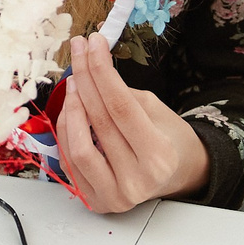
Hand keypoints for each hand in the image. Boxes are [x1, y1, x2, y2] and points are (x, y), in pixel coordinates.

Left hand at [52, 32, 209, 214]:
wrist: (176, 176)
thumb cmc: (168, 139)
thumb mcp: (157, 110)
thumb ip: (123, 95)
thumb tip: (89, 69)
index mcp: (160, 156)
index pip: (121, 106)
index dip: (102, 70)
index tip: (93, 42)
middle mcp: (137, 181)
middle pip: (99, 121)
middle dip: (85, 78)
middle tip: (79, 51)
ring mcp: (115, 196)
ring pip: (79, 145)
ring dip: (71, 107)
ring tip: (75, 82)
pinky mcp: (97, 201)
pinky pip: (71, 162)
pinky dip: (67, 132)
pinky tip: (71, 110)